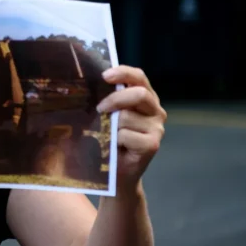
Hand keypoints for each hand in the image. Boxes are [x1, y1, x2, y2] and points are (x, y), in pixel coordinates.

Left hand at [96, 65, 166, 189]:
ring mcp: (156, 128)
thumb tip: (88, 86)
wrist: (117, 173)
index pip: (139, 77)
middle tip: (99, 109)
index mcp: (145, 98)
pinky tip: (114, 147)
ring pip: (127, 117)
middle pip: (139, 94)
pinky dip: (114, 140)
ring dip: (110, 126)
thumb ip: (108, 101)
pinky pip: (126, 135)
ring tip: (107, 136)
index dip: (123, 73)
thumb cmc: (110, 140)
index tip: (105, 75)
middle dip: (115, 99)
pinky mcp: (152, 145)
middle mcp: (155, 111)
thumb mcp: (108, 116)